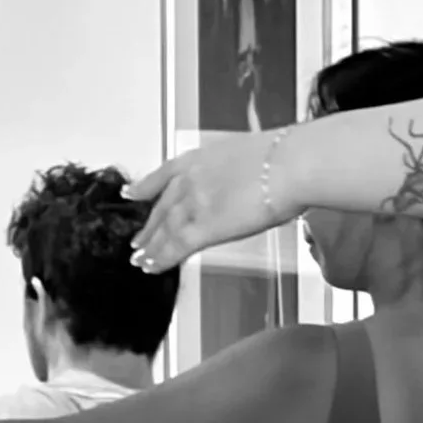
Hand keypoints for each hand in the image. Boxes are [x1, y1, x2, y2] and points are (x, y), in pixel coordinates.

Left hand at [126, 135, 296, 274]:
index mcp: (199, 158)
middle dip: (149, 227)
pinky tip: (152, 267)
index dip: (144, 188)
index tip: (131, 194)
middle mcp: (189, 180)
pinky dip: (161, 259)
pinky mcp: (203, 229)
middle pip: (161, 209)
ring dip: (151, 248)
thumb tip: (247, 177)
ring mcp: (193, 204)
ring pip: (164, 231)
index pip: (163, 175)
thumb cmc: (285, 158)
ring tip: (142, 260)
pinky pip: (174, 248)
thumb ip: (236, 169)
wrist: (291, 165)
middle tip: (138, 241)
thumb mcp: (247, 154)